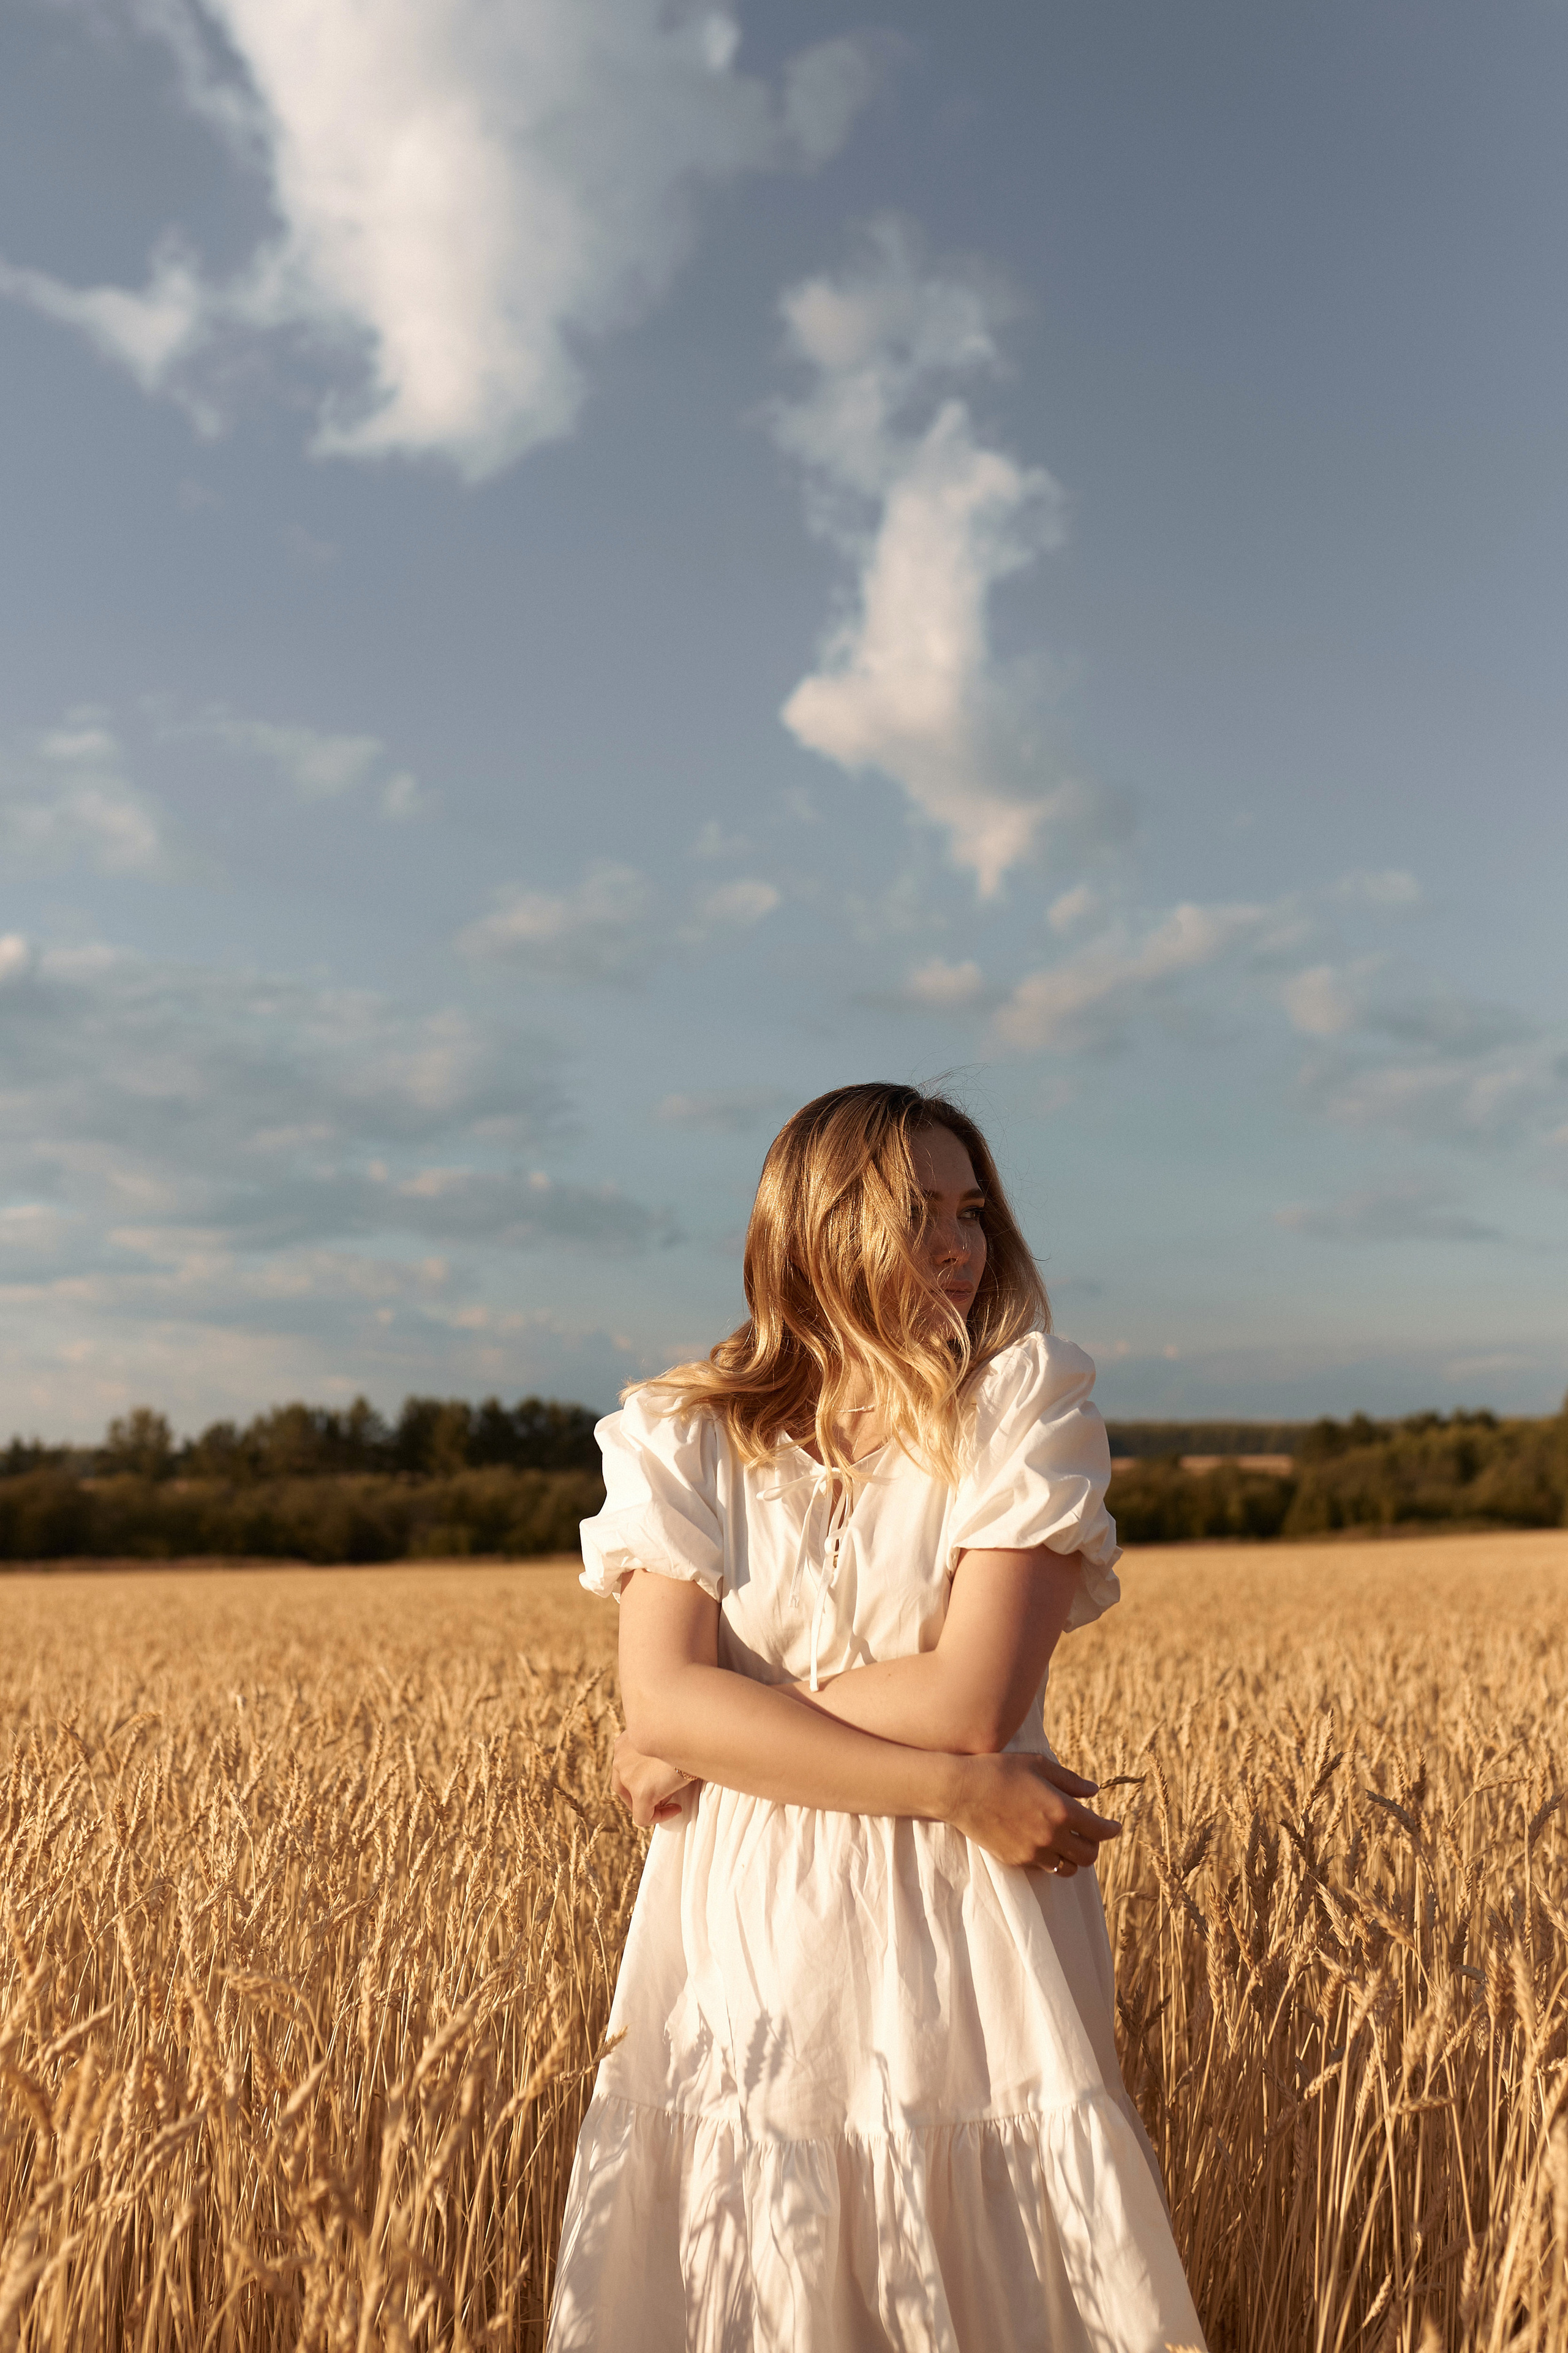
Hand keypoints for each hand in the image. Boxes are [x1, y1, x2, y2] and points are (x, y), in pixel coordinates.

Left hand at [613, 1730, 700, 1828]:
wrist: (696, 1734)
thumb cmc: (688, 1734)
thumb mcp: (664, 1739)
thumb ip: (654, 1753)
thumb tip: (662, 1775)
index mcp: (625, 1742)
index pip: (624, 1768)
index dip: (642, 1779)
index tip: (662, 1780)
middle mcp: (620, 1758)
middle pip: (623, 1787)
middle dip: (642, 1795)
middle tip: (664, 1796)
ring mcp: (628, 1776)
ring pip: (633, 1803)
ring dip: (652, 1804)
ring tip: (673, 1800)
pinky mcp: (641, 1793)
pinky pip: (643, 1817)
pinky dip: (660, 1817)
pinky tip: (677, 1808)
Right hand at [945, 1753, 1120, 1874]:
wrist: (961, 1790)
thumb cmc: (1001, 1770)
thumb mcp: (1039, 1765)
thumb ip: (1070, 1781)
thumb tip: (1094, 1790)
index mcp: (1061, 1810)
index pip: (1099, 1830)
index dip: (1111, 1829)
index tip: (1115, 1826)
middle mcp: (1051, 1836)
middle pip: (1088, 1856)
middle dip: (1094, 1846)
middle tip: (1090, 1835)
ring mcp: (1033, 1852)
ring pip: (1068, 1868)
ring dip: (1073, 1857)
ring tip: (1068, 1843)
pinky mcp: (1016, 1860)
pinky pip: (1044, 1868)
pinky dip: (1050, 1859)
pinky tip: (1044, 1844)